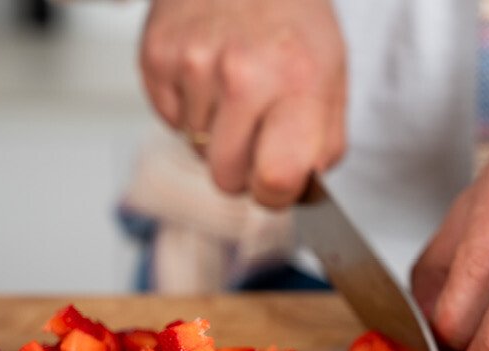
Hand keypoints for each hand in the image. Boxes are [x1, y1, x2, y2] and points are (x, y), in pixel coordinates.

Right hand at [139, 0, 346, 207]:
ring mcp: (194, 65)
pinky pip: (169, 120)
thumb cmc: (292, 17)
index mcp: (298, 83)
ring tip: (232, 87)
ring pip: (196, 149)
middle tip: (255, 133)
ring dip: (214, 132)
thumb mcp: (332, 75)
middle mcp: (243, 74)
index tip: (278, 184)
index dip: (275, 195)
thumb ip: (323, 142)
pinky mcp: (156, 57)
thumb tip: (298, 192)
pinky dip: (188, 108)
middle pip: (226, 178)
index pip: (276, 180)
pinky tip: (207, 74)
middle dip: (241, 169)